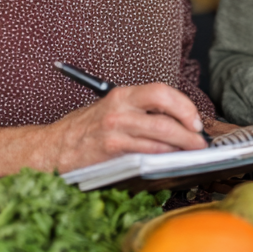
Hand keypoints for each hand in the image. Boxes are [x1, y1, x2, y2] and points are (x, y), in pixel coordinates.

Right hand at [52, 82, 206, 172]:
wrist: (52, 148)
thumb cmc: (84, 130)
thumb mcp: (111, 110)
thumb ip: (139, 112)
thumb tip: (175, 121)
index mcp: (122, 95)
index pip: (161, 92)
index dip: (183, 106)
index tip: (195, 120)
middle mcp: (119, 109)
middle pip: (165, 116)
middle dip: (189, 130)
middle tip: (200, 140)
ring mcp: (115, 130)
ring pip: (159, 136)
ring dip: (181, 146)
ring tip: (191, 152)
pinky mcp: (111, 151)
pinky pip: (145, 153)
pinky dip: (163, 157)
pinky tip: (170, 160)